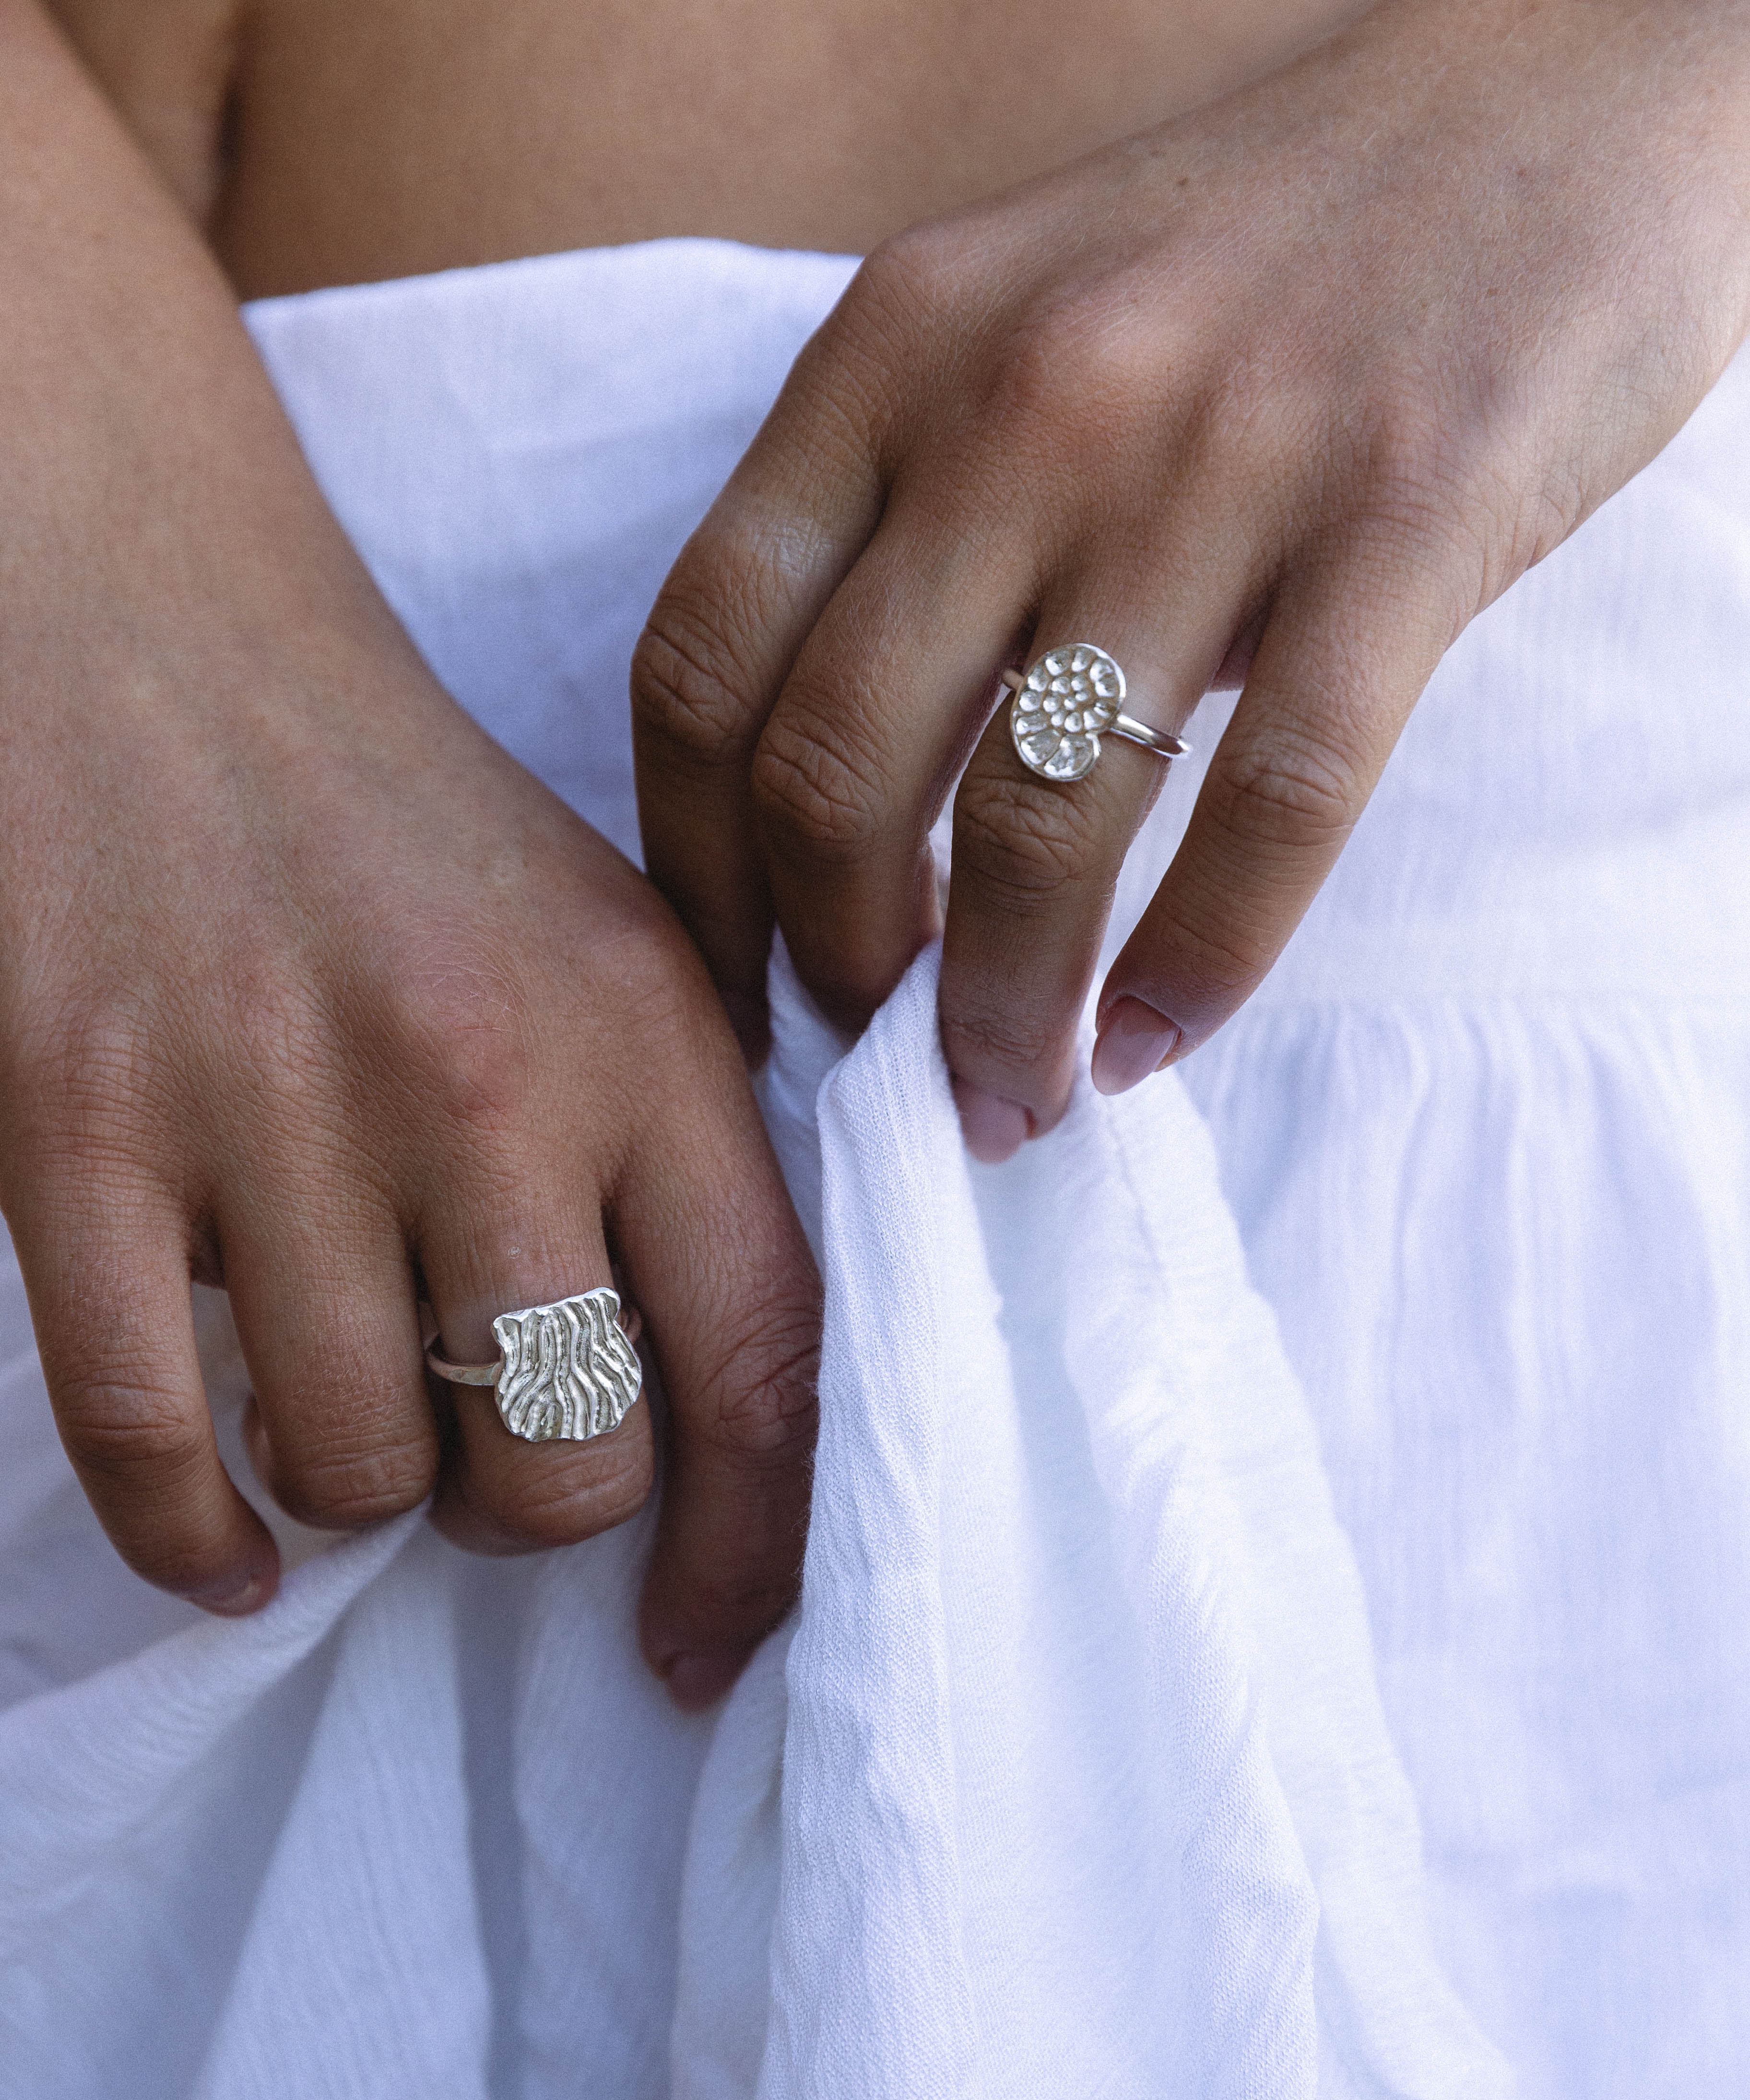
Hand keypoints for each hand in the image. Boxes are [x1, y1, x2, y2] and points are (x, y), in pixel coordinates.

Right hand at [0, 1, 816, 1705]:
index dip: (750, 1544)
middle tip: (490, 1448)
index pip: (757, 1357)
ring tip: (351, 1403)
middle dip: (529, 1512)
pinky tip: (233, 1545)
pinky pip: (147, 1442)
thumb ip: (691, 1153)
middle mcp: (474, 1076)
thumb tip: (755, 1409)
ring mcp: (262, 1109)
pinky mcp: (71, 1132)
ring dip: (364, 1493)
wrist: (153, 639)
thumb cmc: (405, 832)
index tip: (705, 1643)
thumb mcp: (619, 945)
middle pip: (559, 1463)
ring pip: (357, 1469)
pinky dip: (196, 1536)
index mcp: (641, 1032)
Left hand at [635, 0, 1749, 1158]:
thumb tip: (840, 816)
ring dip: (1004, 1010)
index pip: (704, 659)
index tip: (733, 984)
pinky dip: (1200, 968)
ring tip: (1011, 1101)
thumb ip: (910, 526)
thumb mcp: (1017, 326)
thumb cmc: (1260, 249)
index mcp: (892, 348)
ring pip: (1041, 819)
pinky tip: (1157, 1042)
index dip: (691, 868)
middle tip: (874, 1067)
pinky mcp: (1407, 515)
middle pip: (837, 766)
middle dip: (835, 968)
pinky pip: (1273, 806)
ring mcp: (1218, 456)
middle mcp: (1024, 397)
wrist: (1555, 94)